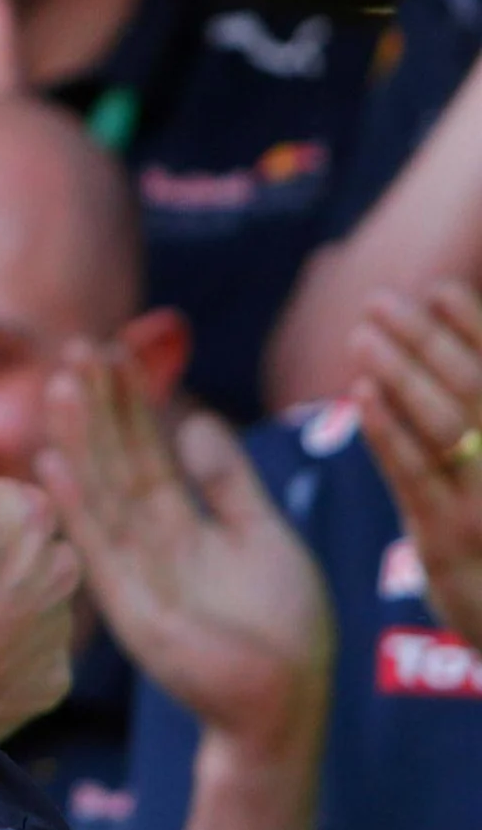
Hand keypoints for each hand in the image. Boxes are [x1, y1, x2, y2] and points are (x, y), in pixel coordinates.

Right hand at [40, 344, 330, 764]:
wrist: (282, 700)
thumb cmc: (281, 627)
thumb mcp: (261, 535)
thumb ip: (227, 482)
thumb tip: (194, 420)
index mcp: (177, 523)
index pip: (144, 449)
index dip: (129, 402)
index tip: (109, 349)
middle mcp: (147, 541)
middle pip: (116, 460)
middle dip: (98, 406)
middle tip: (77, 346)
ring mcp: (134, 571)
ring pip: (102, 492)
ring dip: (80, 441)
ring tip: (65, 386)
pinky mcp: (130, 606)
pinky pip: (98, 546)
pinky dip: (74, 505)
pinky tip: (52, 463)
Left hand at [353, 280, 481, 644]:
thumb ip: (473, 421)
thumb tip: (454, 362)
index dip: (477, 329)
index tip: (442, 291)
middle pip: (473, 389)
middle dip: (428, 339)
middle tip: (381, 299)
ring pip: (444, 424)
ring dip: (402, 371)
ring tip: (362, 332)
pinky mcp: (449, 538)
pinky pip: (415, 475)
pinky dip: (388, 430)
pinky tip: (360, 393)